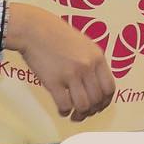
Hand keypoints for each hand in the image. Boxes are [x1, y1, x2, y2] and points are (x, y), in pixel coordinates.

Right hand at [5, 4, 115, 120]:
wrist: (34, 29)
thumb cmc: (56, 35)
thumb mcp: (84, 44)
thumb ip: (93, 62)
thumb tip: (97, 85)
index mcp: (97, 57)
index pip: (109, 88)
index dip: (105, 102)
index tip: (99, 106)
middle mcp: (87, 66)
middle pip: (97, 100)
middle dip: (92, 111)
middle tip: (85, 113)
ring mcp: (71, 74)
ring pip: (83, 105)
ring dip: (80, 114)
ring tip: (74, 114)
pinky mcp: (54, 81)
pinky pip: (65, 105)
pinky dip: (65, 112)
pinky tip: (63, 110)